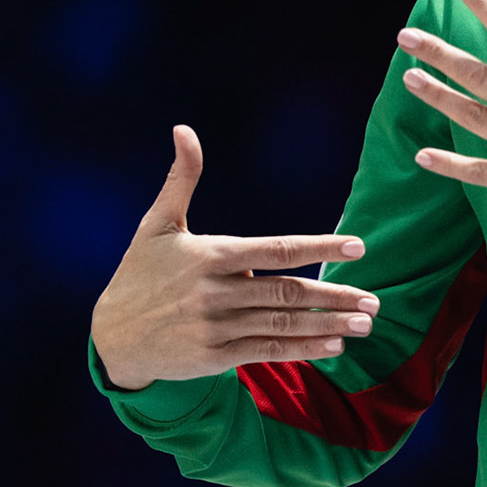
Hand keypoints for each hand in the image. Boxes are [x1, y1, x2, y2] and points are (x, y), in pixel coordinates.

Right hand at [90, 125, 379, 391]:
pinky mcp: (215, 357)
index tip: (358, 245)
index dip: (320, 246)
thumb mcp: (157, 224)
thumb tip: (183, 129)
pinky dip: (303, 349)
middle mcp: (216, 292)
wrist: (111, 336)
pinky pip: (268, 351)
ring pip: (283, 324)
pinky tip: (334, 344)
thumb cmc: (140, 272)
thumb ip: (181, 178)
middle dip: (335, 295)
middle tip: (375, 299)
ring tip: (365, 322)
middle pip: (288, 292)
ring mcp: (216, 327)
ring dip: (329, 324)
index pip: (276, 249)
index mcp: (210, 255)